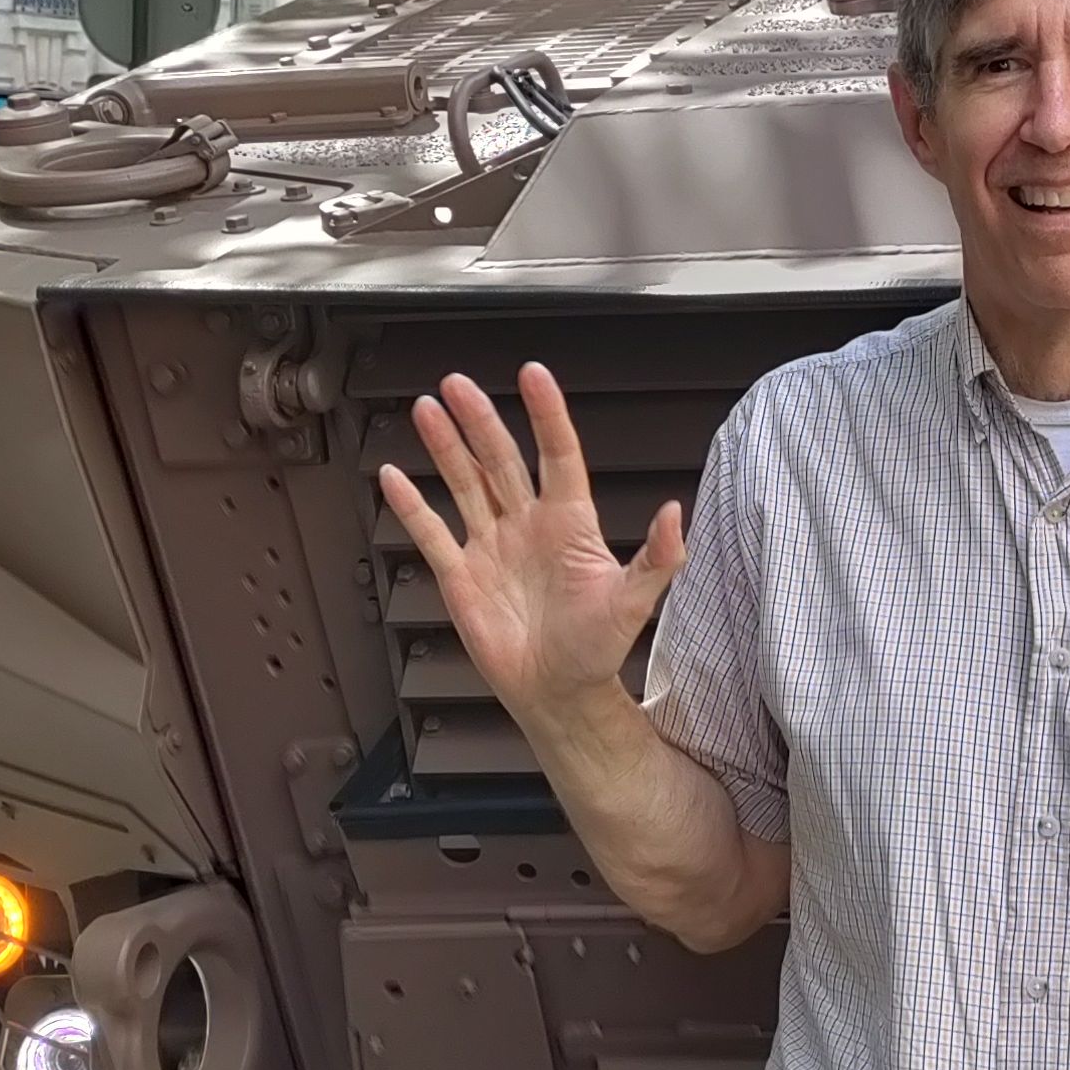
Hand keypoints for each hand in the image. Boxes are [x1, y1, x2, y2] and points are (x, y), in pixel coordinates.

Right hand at [378, 364, 682, 726]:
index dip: (545, 414)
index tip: (533, 376)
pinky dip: (411, 505)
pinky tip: (393, 475)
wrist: (558, 693)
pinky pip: (432, 532)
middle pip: (500, 459)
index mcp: (570, 523)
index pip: (557, 454)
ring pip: (464, 483)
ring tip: (428, 410)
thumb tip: (677, 515)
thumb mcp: (634, 602)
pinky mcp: (461, 575)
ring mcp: (491, 546)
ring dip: (445, 447)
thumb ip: (658, 557)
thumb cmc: (598, 649)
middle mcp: (528, 525)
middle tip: (459, 384)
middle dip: (480, 420)